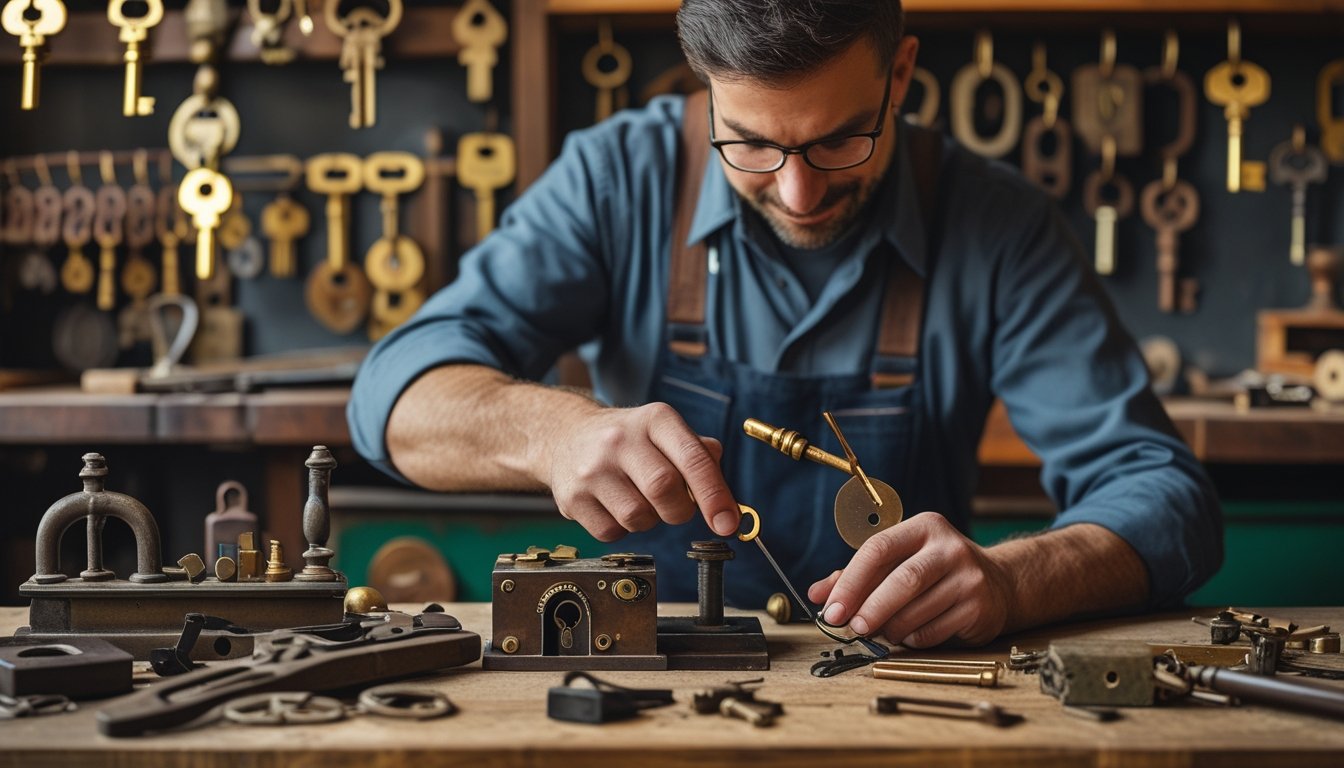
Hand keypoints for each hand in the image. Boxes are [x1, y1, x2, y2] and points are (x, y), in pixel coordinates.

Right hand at [545, 402, 740, 541]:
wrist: (566, 436)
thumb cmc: (628, 440)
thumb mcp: (665, 432)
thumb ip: (700, 457)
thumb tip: (725, 499)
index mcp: (654, 419)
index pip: (693, 459)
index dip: (715, 495)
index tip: (728, 523)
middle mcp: (620, 439)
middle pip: (665, 489)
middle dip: (680, 510)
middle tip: (675, 507)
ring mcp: (593, 469)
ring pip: (638, 517)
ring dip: (649, 520)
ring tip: (637, 498)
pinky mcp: (572, 497)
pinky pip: (612, 532)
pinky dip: (622, 528)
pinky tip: (614, 505)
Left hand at [806, 512, 1013, 647]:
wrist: (999, 583)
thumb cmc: (935, 571)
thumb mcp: (900, 561)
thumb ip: (857, 575)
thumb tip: (817, 594)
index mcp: (923, 527)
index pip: (878, 549)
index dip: (850, 581)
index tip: (831, 609)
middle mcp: (949, 548)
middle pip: (901, 581)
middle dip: (870, 608)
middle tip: (851, 628)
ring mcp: (968, 577)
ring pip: (916, 611)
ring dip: (890, 628)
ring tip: (882, 630)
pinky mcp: (979, 607)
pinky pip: (932, 632)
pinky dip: (912, 639)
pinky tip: (910, 634)